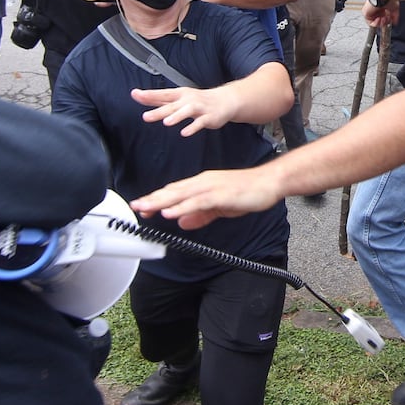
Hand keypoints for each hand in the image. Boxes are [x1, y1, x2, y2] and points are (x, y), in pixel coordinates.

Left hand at [132, 85, 239, 136]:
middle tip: (145, 116)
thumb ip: (158, 99)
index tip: (136, 94)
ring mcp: (199, 108)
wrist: (224, 101)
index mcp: (179, 94)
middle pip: (172, 105)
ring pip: (187, 111)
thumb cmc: (197, 100)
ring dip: (177, 116)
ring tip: (167, 122)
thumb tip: (138, 95)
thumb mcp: (178, 98)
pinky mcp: (208, 117)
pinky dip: (193, 127)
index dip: (149, 95)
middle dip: (159, 111)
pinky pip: (200, 123)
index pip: (162, 94)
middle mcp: (188, 100)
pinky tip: (185, 133)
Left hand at [132, 166, 283, 229]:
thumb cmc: (247, 192)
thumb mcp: (219, 207)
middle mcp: (202, 182)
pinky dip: (183, 207)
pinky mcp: (220, 194)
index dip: (157, 199)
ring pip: (181, 195)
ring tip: (145, 208)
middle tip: (135, 206)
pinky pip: (197, 202)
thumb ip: (200, 215)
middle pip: (172, 192)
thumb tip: (181, 222)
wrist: (269, 182)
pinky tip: (171, 212)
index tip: (142, 207)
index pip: (174, 192)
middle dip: (153, 199)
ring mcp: (210, 187)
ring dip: (161, 202)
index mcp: (201, 184)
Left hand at [362, 0, 398, 27]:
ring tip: (384, 18)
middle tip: (387, 18)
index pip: (383, 18)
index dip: (388, 20)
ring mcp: (370, 12)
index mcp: (381, 8)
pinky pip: (370, 23)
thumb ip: (395, 16)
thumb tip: (394, 22)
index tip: (390, 18)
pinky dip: (376, 23)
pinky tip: (379, 18)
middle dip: (385, 22)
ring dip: (381, 23)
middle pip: (379, 22)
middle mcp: (375, 10)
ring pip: (375, 23)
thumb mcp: (394, 8)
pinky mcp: (365, 13)